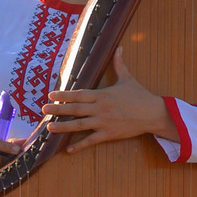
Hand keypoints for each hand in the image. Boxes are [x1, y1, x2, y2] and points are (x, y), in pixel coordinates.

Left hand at [44, 46, 168, 152]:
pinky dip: (80, 145)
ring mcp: (104, 122)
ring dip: (63, 126)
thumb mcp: (128, 78)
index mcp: (102, 95)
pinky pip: (91, 140)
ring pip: (79, 125)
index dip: (64, 95)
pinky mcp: (109, 134)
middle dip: (57, 109)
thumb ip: (119, 64)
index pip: (79, 94)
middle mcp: (100, 108)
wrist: (153, 113)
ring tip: (50, 128)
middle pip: (75, 109)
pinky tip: (69, 149)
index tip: (51, 95)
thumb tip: (120, 47)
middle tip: (43, 110)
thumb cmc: (140, 96)